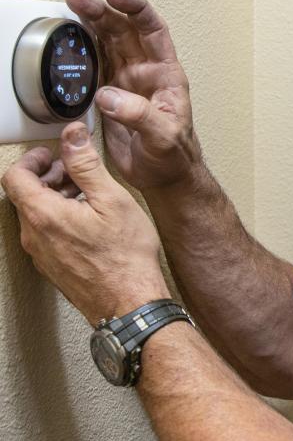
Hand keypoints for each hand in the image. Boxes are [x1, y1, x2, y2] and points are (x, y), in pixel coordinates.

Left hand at [1, 122, 170, 325]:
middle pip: (25, 195)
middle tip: (73, 168)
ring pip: (36, 215)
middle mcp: (35, 236)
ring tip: (86, 192)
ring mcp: (42, 255)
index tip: (51, 153)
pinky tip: (89, 217)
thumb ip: (86, 164)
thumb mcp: (111, 199)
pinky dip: (60, 216)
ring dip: (55, 196)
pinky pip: (46, 234)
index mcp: (44, 215)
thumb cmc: (125, 256)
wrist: (130, 303)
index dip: (31, 158)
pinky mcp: (53, 267)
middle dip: (47, 175)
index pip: (15, 176)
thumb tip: (73, 136)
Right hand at [65, 0, 201, 191]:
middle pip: (124, 30)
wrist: (164, 177)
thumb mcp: (163, 136)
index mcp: (166, 74)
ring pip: (108, 42)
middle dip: (103, 10)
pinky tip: (71, 36)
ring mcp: (127, 81)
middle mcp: (146, 72)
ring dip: (91, 22)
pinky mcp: (110, 94)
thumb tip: (108, 95)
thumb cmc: (174, 156)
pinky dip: (83, 48)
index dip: (136, 8)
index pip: (153, 30)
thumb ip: (139, 114)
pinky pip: (95, 63)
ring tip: (72, 4)